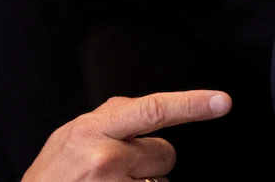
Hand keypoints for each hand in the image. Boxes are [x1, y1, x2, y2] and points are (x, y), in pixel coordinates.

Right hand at [22, 90, 231, 181]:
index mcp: (93, 130)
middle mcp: (106, 159)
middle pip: (166, 152)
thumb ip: (108, 120)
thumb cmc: (52, 175)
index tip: (222, 101)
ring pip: (161, 181)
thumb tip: (148, 110)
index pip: (152, 110)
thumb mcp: (72, 136)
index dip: (191, 104)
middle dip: (150, 159)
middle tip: (119, 168)